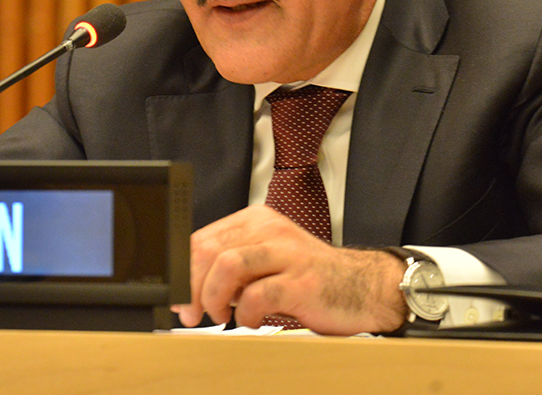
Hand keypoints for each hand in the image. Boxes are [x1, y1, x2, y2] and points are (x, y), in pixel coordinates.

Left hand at [174, 204, 408, 334]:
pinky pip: (258, 295)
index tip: (178, 298)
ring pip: (228, 266)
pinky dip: (245, 313)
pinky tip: (251, 320)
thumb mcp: (266, 262)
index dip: (182, 271)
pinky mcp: (302, 281)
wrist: (363, 287)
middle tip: (192, 313)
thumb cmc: (310, 278)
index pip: (202, 239)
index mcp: (256, 221)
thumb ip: (232, 268)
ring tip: (220, 316)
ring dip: (213, 297)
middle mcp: (270, 230)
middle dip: (191, 287)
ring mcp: (288, 254)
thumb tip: (188, 289)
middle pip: (209, 251)